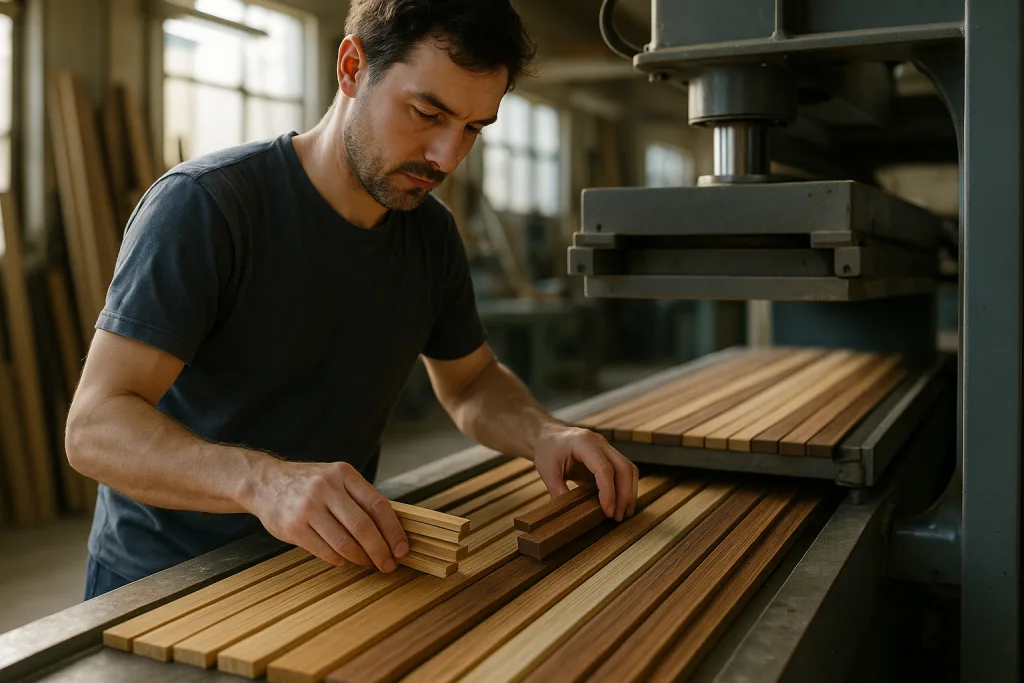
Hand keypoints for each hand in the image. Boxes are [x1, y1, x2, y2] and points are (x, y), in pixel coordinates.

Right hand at [247, 460, 408, 571]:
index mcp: (343, 474)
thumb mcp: (336, 478)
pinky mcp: (294, 528)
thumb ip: (359, 497)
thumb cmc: (309, 484)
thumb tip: (392, 530)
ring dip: (362, 559)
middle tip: (389, 565)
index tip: (402, 548)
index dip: (394, 530)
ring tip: (369, 564)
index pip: (377, 505)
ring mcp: (308, 508)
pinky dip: (341, 560)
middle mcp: (326, 488)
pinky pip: (326, 552)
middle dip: (381, 551)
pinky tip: (346, 560)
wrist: (265, 483)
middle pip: (363, 527)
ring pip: (345, 543)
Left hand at [531, 425, 638, 521]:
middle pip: (623, 468)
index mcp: (584, 442)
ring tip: (622, 514)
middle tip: (617, 517)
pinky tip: (620, 504)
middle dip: (624, 495)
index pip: (604, 468)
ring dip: (629, 493)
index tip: (608, 512)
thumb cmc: (547, 451)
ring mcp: (607, 448)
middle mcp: (600, 442)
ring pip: (629, 469)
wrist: (548, 436)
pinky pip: (625, 471)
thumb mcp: (547, 471)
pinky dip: (626, 488)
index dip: (609, 492)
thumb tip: (571, 515)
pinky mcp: (610, 456)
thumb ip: (558, 491)